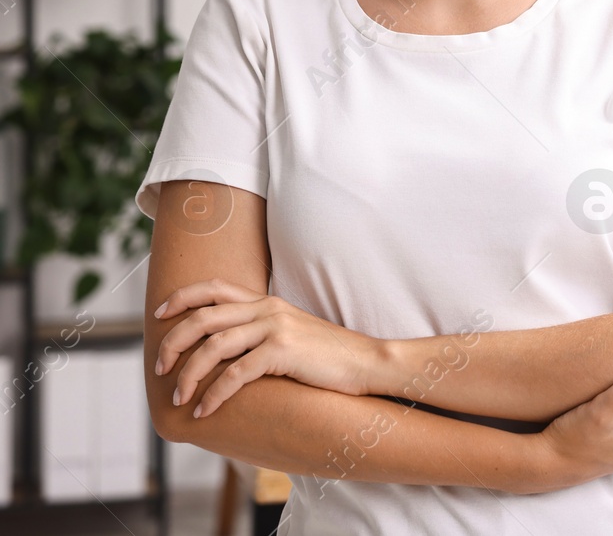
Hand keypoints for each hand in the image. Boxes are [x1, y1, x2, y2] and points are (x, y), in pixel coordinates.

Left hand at [152, 279, 382, 416]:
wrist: (366, 362)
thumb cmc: (329, 355)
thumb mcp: (292, 333)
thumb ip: (261, 332)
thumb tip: (226, 350)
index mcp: (267, 302)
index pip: (215, 287)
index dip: (181, 298)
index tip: (159, 315)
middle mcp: (268, 309)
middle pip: (203, 317)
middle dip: (173, 342)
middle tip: (160, 367)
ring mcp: (276, 328)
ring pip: (213, 346)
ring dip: (189, 374)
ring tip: (180, 398)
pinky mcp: (284, 352)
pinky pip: (236, 374)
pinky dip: (215, 394)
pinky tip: (206, 410)